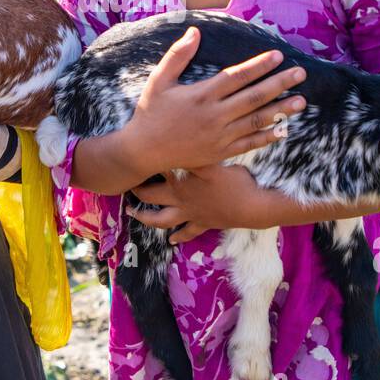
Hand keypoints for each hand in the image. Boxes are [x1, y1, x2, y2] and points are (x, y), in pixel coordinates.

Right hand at [121, 25, 307, 176]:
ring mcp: (219, 136)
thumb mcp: (159, 80)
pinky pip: (248, 144)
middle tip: (301, 73)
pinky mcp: (220, 152)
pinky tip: (283, 129)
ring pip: (256, 121)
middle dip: (279, 84)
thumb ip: (177, 56)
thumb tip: (195, 32)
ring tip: (301, 101)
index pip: (237, 77)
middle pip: (253, 97)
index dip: (259, 65)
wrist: (143, 151)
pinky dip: (267, 137)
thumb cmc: (150, 112)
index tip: (278, 55)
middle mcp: (214, 116)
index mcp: (201, 95)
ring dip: (280, 110)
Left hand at [126, 163, 269, 244]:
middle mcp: (180, 199)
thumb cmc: (233, 181)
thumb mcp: (212, 161)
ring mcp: (190, 214)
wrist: (251, 206)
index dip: (141, 165)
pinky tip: (171, 240)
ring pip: (162, 220)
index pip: (155, 171)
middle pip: (150, 197)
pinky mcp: (202, 224)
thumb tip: (176, 138)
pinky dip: (179, 236)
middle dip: (137, 193)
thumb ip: (193, 152)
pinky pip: (187, 233)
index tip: (130, 158)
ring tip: (134, 215)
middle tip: (128, 187)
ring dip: (146, 218)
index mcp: (180, 181)